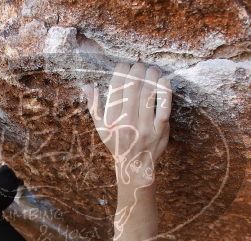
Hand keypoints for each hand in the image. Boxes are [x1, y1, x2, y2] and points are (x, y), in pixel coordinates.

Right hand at [83, 62, 171, 184]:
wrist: (135, 167)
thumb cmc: (117, 143)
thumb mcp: (101, 128)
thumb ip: (94, 106)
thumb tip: (86, 85)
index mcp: (112, 120)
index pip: (116, 88)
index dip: (121, 71)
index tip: (124, 64)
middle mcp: (127, 122)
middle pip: (133, 87)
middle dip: (137, 70)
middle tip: (139, 65)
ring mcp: (145, 126)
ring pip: (149, 94)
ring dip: (151, 76)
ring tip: (151, 70)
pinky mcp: (160, 130)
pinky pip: (164, 107)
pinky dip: (165, 92)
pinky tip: (163, 81)